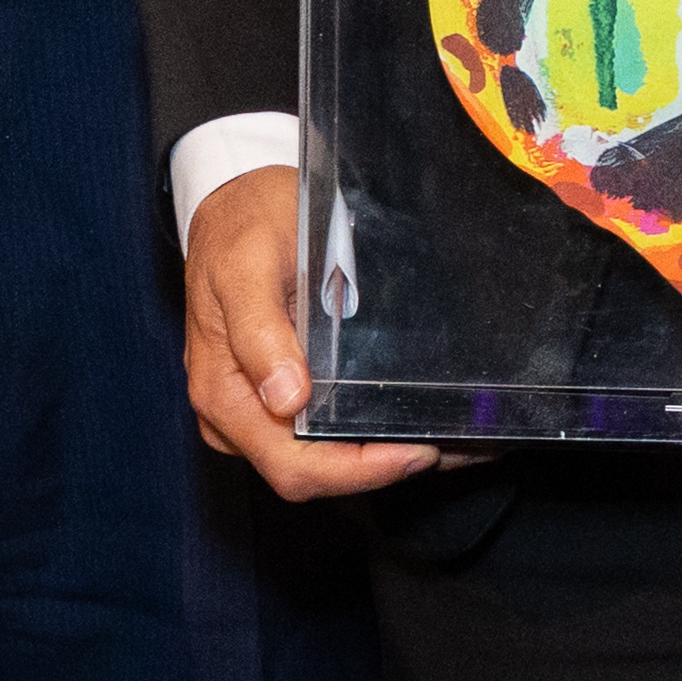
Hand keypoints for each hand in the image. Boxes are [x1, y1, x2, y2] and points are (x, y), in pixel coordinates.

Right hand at [183, 167, 436, 499]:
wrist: (230, 207)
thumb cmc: (238, 230)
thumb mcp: (244, 266)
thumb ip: (258, 331)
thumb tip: (285, 399)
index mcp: (224, 396)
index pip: (293, 466)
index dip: (357, 471)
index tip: (415, 453)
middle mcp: (240, 418)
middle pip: (316, 473)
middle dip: (384, 469)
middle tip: (453, 447)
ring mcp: (261, 412)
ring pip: (327, 460)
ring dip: (388, 457)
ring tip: (457, 441)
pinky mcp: (284, 397)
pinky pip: (328, 433)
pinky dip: (376, 435)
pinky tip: (421, 422)